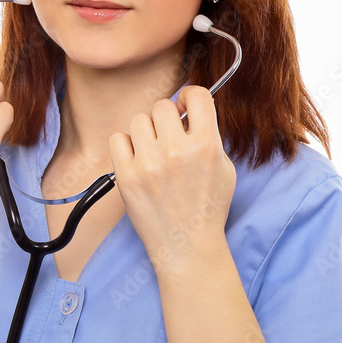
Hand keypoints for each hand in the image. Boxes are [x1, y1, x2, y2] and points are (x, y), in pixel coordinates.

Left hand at [108, 86, 235, 269]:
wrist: (187, 247)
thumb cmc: (207, 208)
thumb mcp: (224, 168)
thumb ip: (210, 134)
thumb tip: (192, 106)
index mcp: (206, 146)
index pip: (197, 95)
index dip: (190, 96)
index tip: (186, 105)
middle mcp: (177, 151)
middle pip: (163, 105)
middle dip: (167, 118)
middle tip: (170, 135)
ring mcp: (149, 164)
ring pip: (139, 120)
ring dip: (147, 132)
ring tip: (154, 151)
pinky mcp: (127, 177)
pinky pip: (118, 139)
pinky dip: (126, 146)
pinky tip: (137, 159)